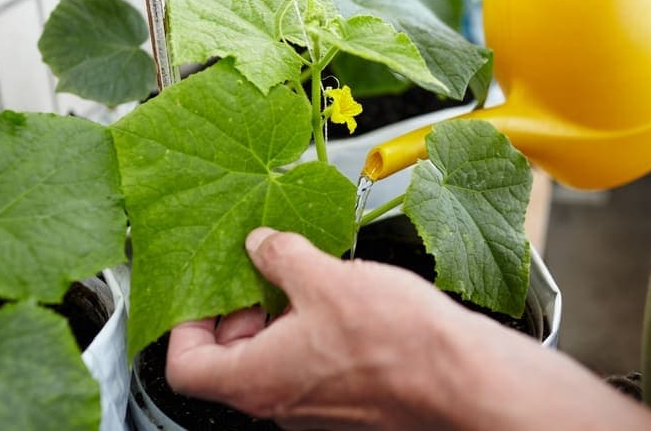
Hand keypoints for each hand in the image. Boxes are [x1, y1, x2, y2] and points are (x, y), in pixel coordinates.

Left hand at [166, 227, 650, 429]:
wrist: (464, 378)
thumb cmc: (399, 345)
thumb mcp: (325, 279)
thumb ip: (281, 257)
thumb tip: (261, 246)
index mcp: (257, 381)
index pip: (185, 368)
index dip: (185, 324)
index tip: (202, 291)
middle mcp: (280, 402)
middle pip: (230, 359)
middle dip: (240, 309)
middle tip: (258, 270)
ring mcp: (315, 405)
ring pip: (273, 358)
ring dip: (279, 315)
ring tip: (303, 273)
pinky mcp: (348, 397)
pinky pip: (310, 362)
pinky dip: (311, 327)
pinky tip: (336, 293)